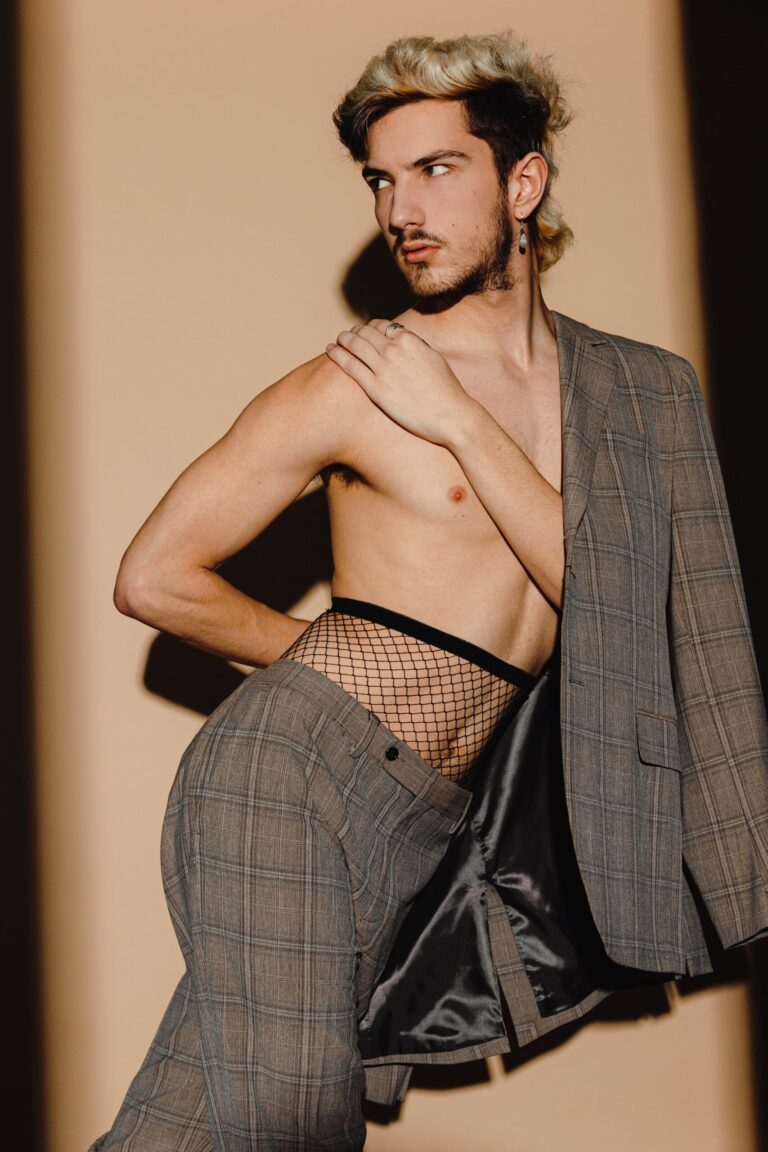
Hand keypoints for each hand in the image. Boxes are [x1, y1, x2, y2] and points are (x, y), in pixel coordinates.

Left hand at [325, 318, 475, 445]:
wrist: (452, 416)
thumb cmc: (446, 392)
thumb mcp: (433, 358)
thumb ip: (416, 347)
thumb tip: (406, 342)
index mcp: (410, 340)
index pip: (382, 325)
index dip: (370, 327)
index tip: (364, 331)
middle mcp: (395, 349)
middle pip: (365, 333)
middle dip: (354, 332)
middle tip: (346, 336)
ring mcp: (383, 368)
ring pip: (355, 345)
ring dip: (343, 339)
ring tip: (336, 341)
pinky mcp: (375, 388)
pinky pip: (350, 365)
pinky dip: (337, 354)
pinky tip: (330, 350)